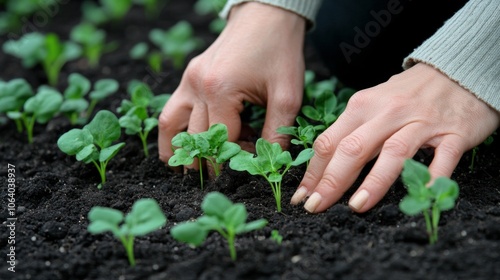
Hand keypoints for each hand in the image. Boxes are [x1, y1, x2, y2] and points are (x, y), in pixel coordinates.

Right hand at [158, 2, 305, 168]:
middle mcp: (197, 86)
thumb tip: (269, 165)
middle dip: (209, 161)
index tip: (248, 169)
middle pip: (195, 138)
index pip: (221, 142)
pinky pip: (172, 110)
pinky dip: (174, 131)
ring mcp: (188, 80)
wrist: (266, 17)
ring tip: (188, 170)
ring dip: (178, 150)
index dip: (235, 160)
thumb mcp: (286, 96)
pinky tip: (181, 145)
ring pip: (171, 126)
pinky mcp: (188, 76)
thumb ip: (277, 134)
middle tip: (221, 176)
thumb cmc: (279, 52)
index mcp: (220, 91)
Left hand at [291, 63, 499, 212]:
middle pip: (354, 148)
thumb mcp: (372, 105)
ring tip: (357, 206)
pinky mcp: (454, 132)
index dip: (313, 172)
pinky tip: (421, 193)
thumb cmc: (407, 94)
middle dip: (332, 180)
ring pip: (393, 152)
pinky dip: (432, 176)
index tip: (301, 197)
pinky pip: (443, 157)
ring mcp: (421, 122)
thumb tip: (321, 168)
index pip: (330, 142)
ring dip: (374, 181)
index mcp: (362, 106)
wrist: (458, 70)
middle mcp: (388, 112)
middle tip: (316, 206)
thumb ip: (350, 132)